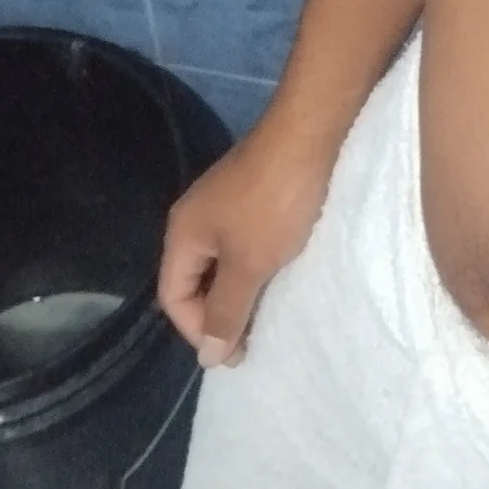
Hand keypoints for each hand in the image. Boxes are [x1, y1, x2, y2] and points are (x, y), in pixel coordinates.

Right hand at [158, 115, 337, 365]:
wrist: (315, 131)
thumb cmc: (276, 202)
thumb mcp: (249, 264)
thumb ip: (226, 310)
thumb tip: (206, 357)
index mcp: (183, 233)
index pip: (173, 296)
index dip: (197, 329)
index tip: (236, 353)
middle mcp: (198, 216)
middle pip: (196, 278)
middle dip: (220, 312)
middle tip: (254, 340)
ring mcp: (229, 202)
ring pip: (226, 260)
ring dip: (243, 289)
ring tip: (271, 314)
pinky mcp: (258, 193)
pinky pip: (249, 241)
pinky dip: (261, 264)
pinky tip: (285, 274)